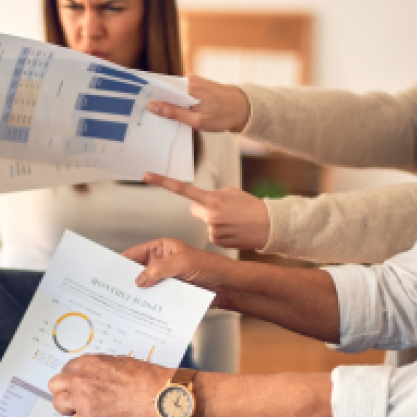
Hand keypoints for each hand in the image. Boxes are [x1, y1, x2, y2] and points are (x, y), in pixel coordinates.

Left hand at [50, 355, 170, 416]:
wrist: (155, 393)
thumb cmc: (143, 377)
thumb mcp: (115, 361)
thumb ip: (96, 368)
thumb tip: (90, 374)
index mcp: (86, 363)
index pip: (65, 371)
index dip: (72, 380)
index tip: (77, 385)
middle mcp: (79, 379)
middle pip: (55, 386)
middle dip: (64, 392)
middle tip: (76, 397)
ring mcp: (81, 399)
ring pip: (59, 405)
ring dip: (69, 408)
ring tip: (83, 410)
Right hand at [123, 238, 238, 305]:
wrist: (229, 287)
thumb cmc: (211, 268)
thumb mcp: (183, 264)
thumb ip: (159, 270)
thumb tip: (139, 280)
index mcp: (162, 249)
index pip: (134, 254)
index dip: (120, 263)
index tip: (107, 273)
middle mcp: (161, 263)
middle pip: (137, 272)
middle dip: (126, 282)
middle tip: (112, 292)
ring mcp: (166, 280)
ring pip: (146, 288)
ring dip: (138, 296)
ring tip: (123, 305)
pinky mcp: (172, 294)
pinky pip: (156, 299)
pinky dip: (149, 305)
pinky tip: (141, 312)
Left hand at [142, 173, 270, 250]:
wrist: (270, 225)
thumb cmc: (251, 206)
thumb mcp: (232, 193)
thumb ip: (213, 195)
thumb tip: (200, 205)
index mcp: (212, 198)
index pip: (183, 189)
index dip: (163, 181)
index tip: (146, 175)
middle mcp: (209, 214)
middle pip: (196, 210)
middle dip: (206, 209)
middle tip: (226, 211)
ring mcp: (212, 229)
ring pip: (205, 222)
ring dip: (216, 221)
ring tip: (234, 221)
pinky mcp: (216, 240)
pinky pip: (212, 234)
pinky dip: (221, 232)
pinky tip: (234, 230)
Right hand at [146, 76, 250, 132]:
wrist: (244, 109)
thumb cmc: (222, 116)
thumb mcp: (197, 120)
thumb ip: (174, 113)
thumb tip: (152, 106)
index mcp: (188, 86)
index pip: (160, 86)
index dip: (147, 94)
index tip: (135, 103)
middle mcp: (189, 80)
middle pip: (165, 89)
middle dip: (154, 100)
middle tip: (142, 114)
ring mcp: (193, 82)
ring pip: (172, 92)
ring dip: (165, 103)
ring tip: (154, 116)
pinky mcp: (197, 86)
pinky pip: (180, 93)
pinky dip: (175, 102)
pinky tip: (171, 114)